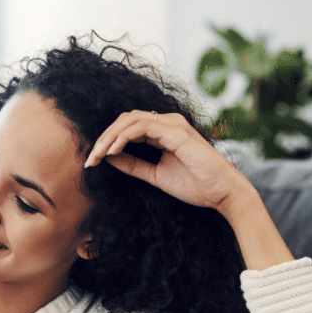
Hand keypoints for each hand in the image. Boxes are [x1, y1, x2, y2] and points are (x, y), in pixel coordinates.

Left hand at [85, 110, 249, 212]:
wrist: (221, 193)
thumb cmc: (195, 185)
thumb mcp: (155, 175)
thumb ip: (134, 165)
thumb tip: (109, 158)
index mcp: (163, 132)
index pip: (128, 127)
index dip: (107, 141)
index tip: (92, 162)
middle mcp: (167, 123)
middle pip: (125, 119)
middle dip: (103, 138)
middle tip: (90, 159)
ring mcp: (172, 124)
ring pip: (130, 119)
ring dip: (109, 137)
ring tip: (97, 156)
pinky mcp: (175, 131)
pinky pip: (141, 127)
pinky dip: (122, 138)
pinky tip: (112, 152)